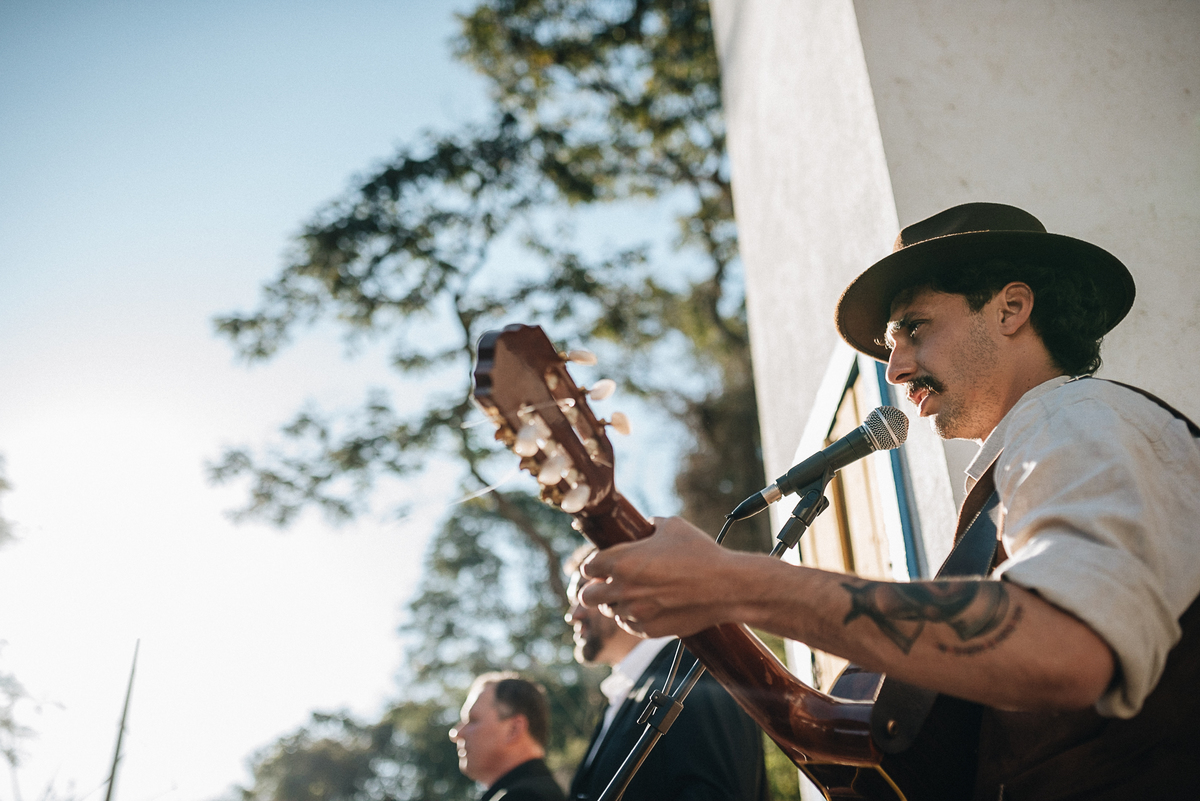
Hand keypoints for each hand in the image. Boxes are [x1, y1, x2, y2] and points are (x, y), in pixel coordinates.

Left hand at [579, 516, 744, 637]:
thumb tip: (646, 525)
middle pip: (587, 596)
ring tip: (634, 594)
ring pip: (609, 612)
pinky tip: (648, 606)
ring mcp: (636, 613)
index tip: (602, 566)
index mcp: (622, 561)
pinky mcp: (649, 631)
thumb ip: (651, 525)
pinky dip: (633, 617)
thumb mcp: (673, 526)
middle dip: (594, 588)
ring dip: (615, 604)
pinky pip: (629, 626)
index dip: (594, 565)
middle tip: (607, 583)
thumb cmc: (701, 554)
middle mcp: (623, 589)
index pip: (587, 567)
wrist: (726, 587)